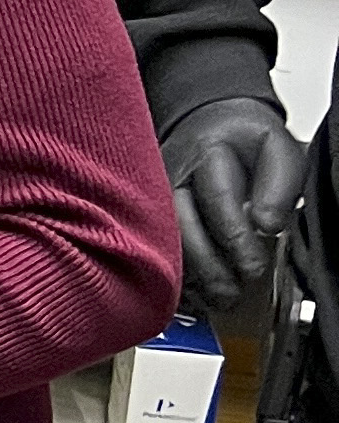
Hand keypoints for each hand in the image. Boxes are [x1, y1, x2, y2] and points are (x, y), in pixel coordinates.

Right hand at [160, 96, 307, 314]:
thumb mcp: (275, 148)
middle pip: (179, 225)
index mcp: (205, 153)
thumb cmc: (242, 141)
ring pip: (158, 239)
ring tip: (216, 297)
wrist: (206, 124)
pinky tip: (193, 290)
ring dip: (188, 275)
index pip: (217, 200)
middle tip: (233, 291)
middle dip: (208, 265)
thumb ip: (279, 185)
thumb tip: (267, 226)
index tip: (254, 267)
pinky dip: (171, 272)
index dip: (235, 239)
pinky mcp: (143, 211)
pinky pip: (149, 245)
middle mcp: (169, 173)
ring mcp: (150, 193)